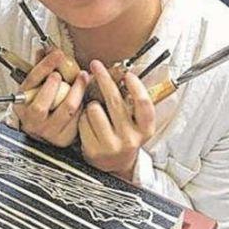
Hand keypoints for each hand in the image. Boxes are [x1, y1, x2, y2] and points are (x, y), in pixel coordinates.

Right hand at [14, 48, 90, 146]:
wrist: (41, 134)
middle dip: (55, 84)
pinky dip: (83, 104)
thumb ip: (40, 69)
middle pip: (43, 103)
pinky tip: (85, 95)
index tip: (56, 54)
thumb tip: (44, 49)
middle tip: (64, 72)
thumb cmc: (38, 106)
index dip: (45, 66)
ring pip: (66, 109)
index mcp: (22, 103)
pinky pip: (78, 118)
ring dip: (77, 90)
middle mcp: (32, 120)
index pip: (31, 82)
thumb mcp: (34, 87)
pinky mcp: (64, 137)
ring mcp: (48, 131)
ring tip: (82, 78)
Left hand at [79, 59, 155, 180]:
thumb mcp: (135, 121)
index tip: (127, 73)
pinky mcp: (94, 150)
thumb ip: (131, 100)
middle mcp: (131, 139)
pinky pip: (83, 121)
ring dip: (91, 104)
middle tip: (96, 65)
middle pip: (114, 101)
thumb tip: (120, 72)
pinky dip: (82, 117)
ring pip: (94, 109)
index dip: (136, 87)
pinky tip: (88, 122)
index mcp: (145, 129)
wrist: (115, 163)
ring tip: (96, 110)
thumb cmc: (124, 134)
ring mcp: (112, 146)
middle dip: (103, 78)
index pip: (144, 104)